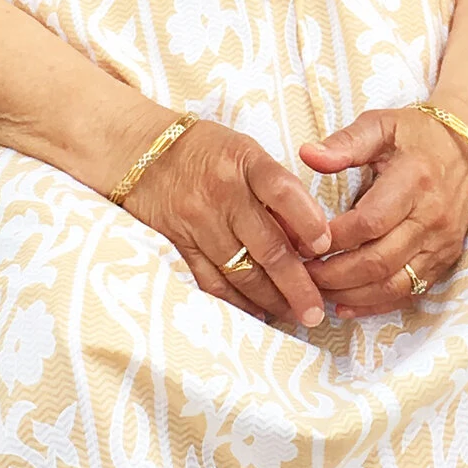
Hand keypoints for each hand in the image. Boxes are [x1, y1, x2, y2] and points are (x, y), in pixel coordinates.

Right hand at [119, 117, 333, 331]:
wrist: (142, 154)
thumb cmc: (207, 152)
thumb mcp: (246, 153)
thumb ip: (276, 191)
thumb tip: (307, 240)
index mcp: (245, 162)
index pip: (282, 191)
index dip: (307, 221)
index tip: (325, 247)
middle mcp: (222, 194)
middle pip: (266, 246)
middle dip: (296, 284)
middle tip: (316, 311)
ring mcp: (198, 222)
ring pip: (240, 272)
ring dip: (271, 299)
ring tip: (294, 315)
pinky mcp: (178, 244)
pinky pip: (210, 280)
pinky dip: (236, 301)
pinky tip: (257, 313)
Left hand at [298, 107, 467, 317]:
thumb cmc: (418, 135)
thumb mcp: (381, 126)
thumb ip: (345, 143)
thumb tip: (308, 155)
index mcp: (414, 180)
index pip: (368, 222)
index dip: (332, 238)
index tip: (303, 241)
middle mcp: (432, 217)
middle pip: (378, 260)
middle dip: (334, 274)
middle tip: (301, 273)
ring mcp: (442, 244)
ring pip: (392, 284)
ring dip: (350, 294)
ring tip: (317, 290)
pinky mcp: (446, 260)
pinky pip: (409, 293)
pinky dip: (375, 305)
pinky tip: (344, 305)